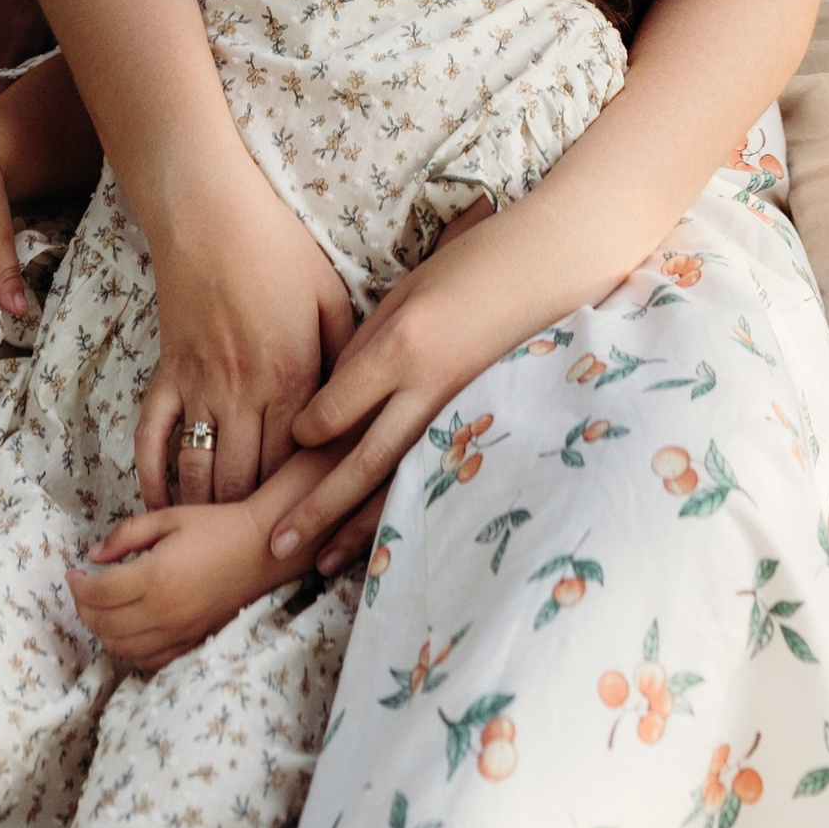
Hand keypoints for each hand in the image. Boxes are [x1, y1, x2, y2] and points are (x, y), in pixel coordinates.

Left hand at [69, 504, 258, 673]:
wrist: (262, 549)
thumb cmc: (216, 527)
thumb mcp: (168, 518)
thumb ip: (126, 535)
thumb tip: (93, 556)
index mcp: (156, 577)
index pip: (99, 594)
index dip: (78, 586)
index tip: (72, 574)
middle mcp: (164, 613)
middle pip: (104, 625)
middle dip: (84, 609)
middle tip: (82, 590)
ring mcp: (178, 635)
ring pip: (121, 648)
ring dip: (102, 631)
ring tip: (101, 608)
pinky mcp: (190, 645)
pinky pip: (146, 660)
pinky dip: (128, 649)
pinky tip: (128, 628)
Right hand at [137, 165, 356, 512]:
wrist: (210, 214)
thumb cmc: (278, 249)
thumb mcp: (330, 296)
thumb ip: (347, 353)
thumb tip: (362, 399)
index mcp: (292, 377)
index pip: (295, 464)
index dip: (299, 500)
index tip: (307, 523)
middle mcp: (244, 393)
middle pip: (246, 482)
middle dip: (253, 520)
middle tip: (264, 543)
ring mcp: (198, 387)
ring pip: (200, 472)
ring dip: (208, 510)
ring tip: (220, 536)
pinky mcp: (164, 374)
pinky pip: (152, 440)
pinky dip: (153, 479)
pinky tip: (161, 506)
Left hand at [267, 238, 510, 576]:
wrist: (552, 265)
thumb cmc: (475, 263)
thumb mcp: (408, 291)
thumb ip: (369, 345)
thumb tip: (334, 392)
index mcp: (404, 345)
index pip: (337, 408)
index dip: (308, 430)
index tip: (294, 439)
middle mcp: (428, 389)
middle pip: (362, 461)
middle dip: (316, 507)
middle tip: (275, 543)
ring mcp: (461, 414)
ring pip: (397, 484)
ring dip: (354, 527)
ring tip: (316, 564)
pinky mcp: (486, 426)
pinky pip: (434, 476)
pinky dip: (403, 510)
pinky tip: (381, 540)